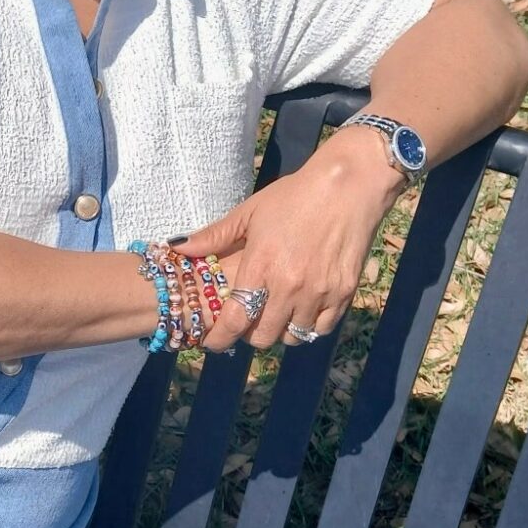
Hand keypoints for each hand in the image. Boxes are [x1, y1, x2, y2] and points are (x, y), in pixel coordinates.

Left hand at [179, 129, 402, 350]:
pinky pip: (321, 328)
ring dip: (280, 331)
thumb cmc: (295, 195)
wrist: (349, 185)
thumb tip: (178, 247)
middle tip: (249, 322)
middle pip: (263, 337)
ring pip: (293, 336)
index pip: (235, 321)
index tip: (212, 342)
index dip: (220, 338)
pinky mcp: (344, 293)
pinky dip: (309, 326)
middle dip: (250, 335)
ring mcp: (318, 293)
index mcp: (261, 266)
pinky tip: (302, 311)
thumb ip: (215, 235)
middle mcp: (289, 287)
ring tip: (276, 314)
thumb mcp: (251, 211)